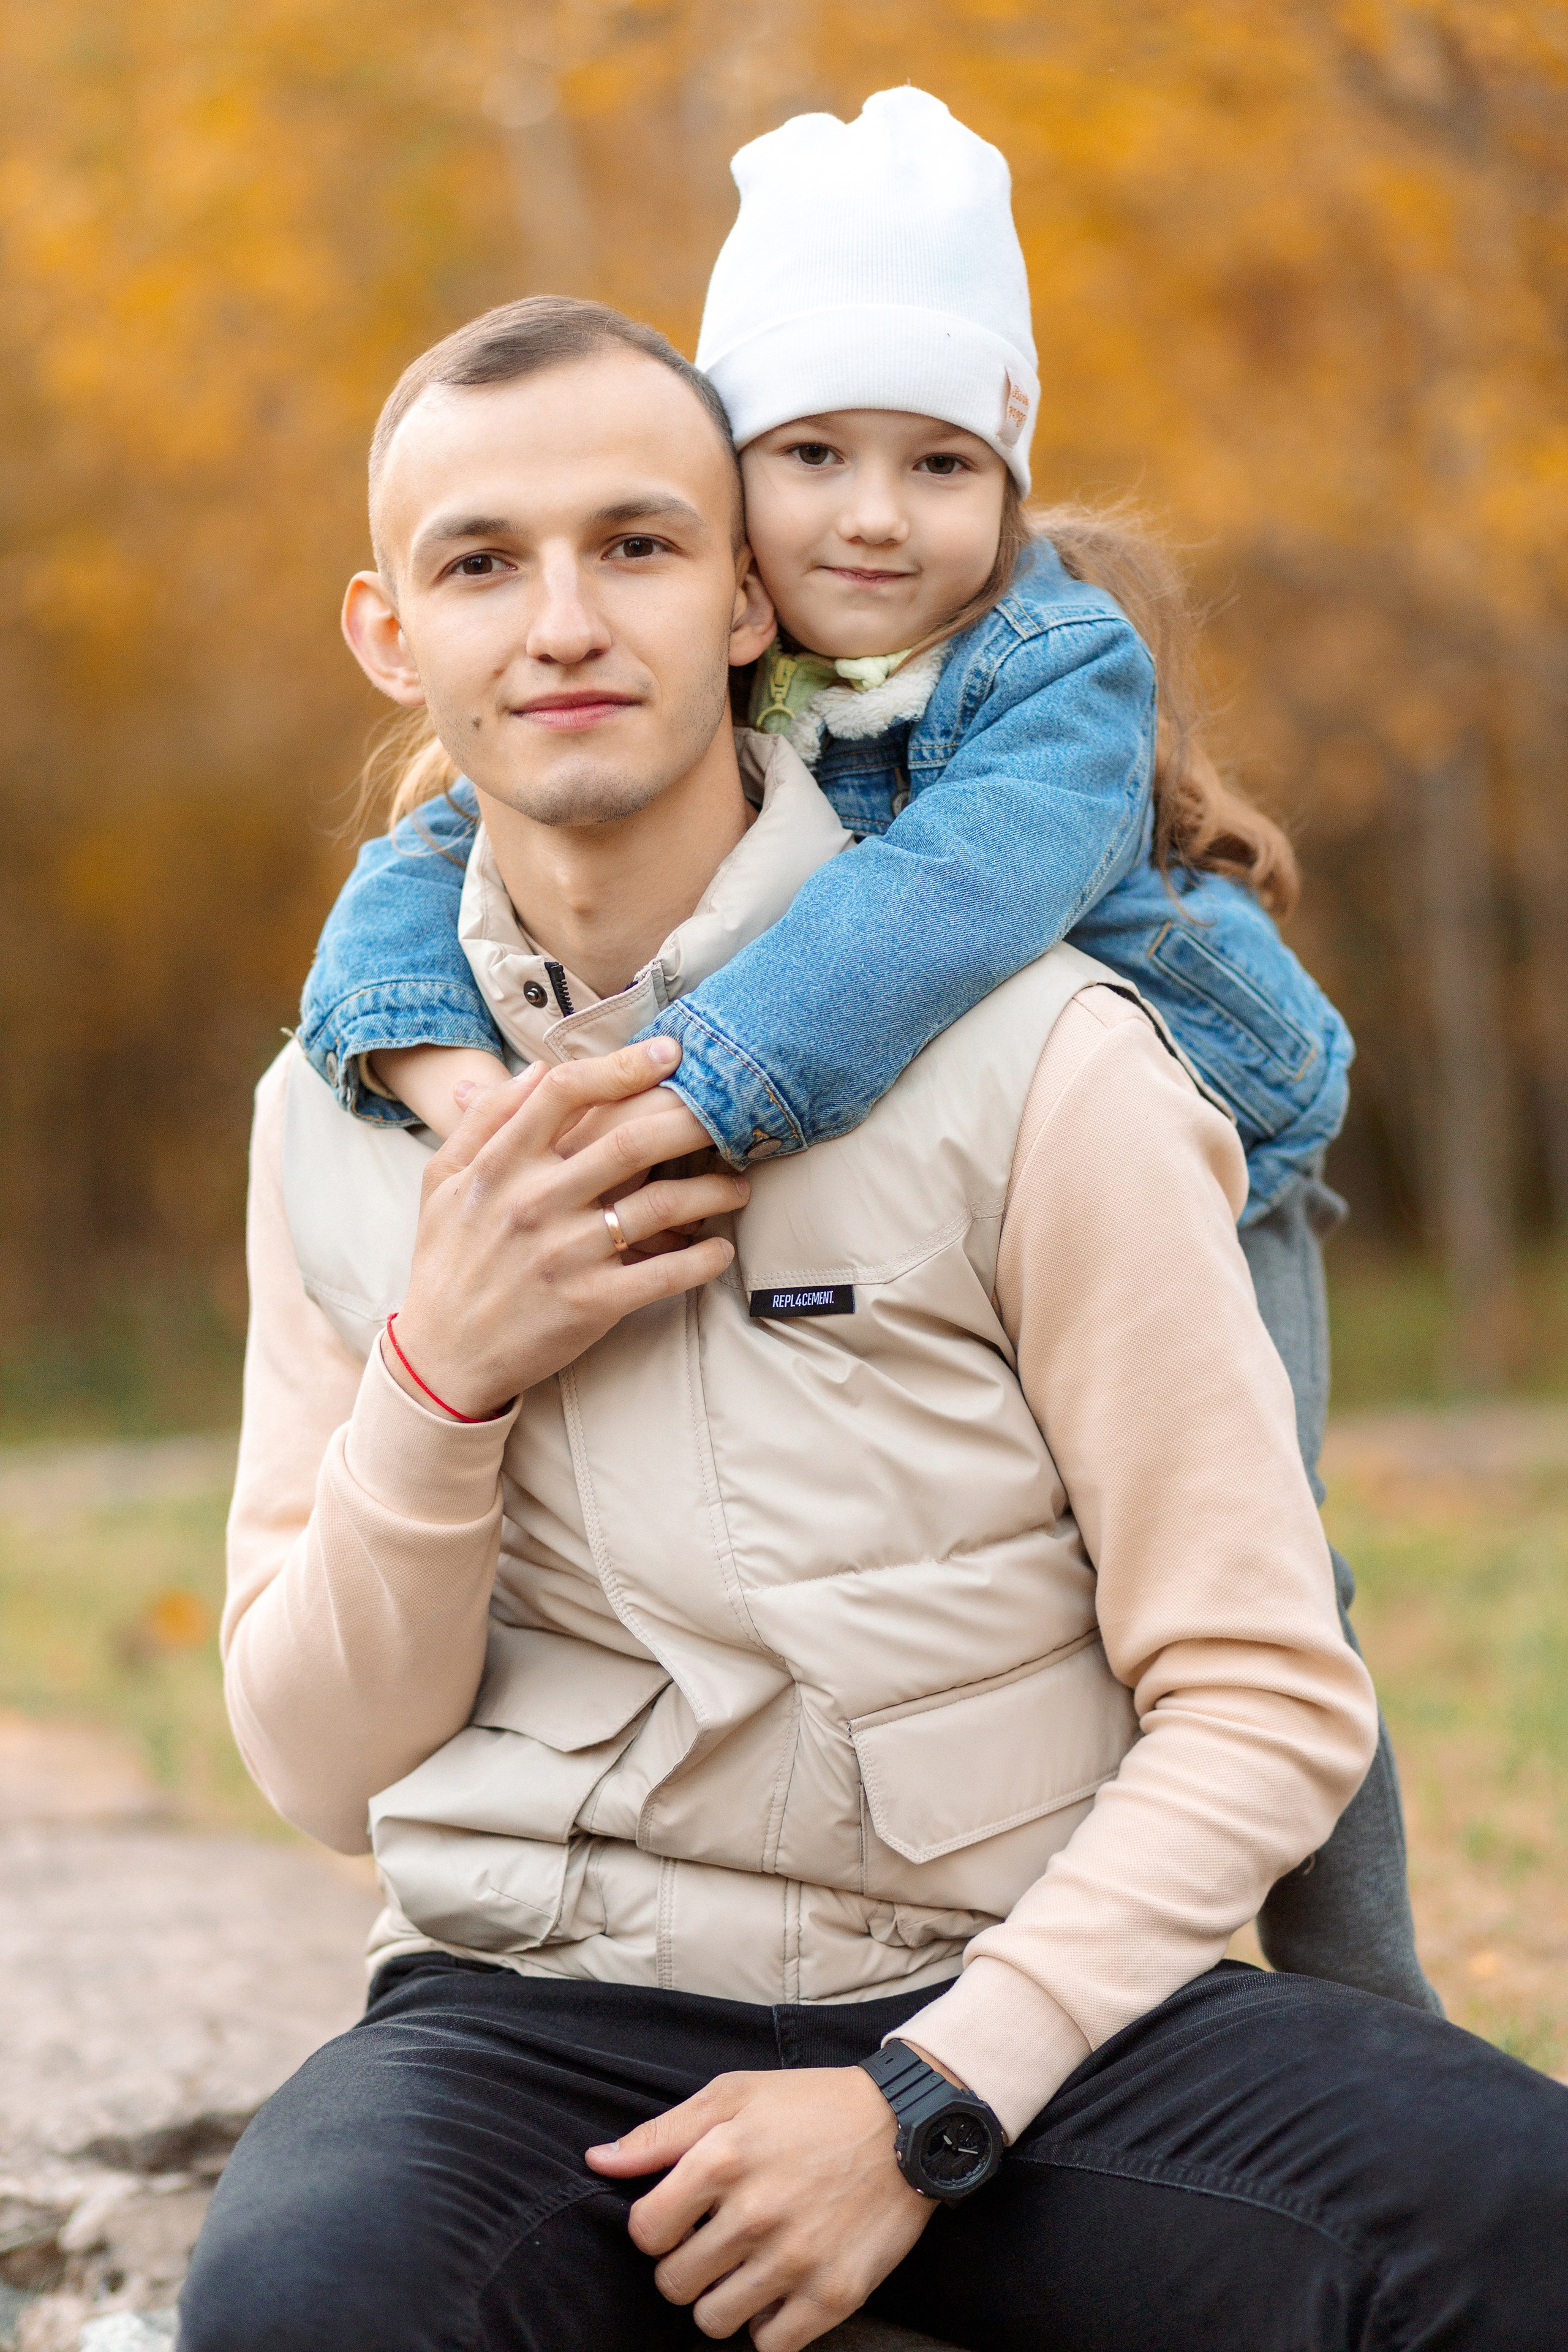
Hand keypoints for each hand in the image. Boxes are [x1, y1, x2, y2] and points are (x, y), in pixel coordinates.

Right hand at [385, 1038, 746, 1418]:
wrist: (443, 1355)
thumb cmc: (447, 1260)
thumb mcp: (443, 1180)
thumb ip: (484, 1119)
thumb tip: (538, 1068)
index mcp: (500, 1166)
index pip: (564, 1093)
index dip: (622, 1066)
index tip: (669, 1053)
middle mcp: (535, 1203)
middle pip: (630, 1142)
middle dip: (691, 1122)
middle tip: (733, 1115)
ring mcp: (566, 1254)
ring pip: (660, 1207)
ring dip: (712, 1191)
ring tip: (739, 1186)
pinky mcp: (590, 1303)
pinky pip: (663, 1274)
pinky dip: (702, 1259)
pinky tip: (722, 1249)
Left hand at [585, 2066, 934, 2349]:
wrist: (907, 2126)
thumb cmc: (812, 2106)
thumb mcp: (735, 2095)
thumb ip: (662, 2134)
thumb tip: (598, 2161)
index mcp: (722, 2159)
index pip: (644, 2233)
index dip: (655, 2229)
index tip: (680, 2219)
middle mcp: (755, 2213)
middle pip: (674, 2284)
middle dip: (685, 2267)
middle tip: (715, 2244)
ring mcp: (795, 2259)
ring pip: (714, 2321)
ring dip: (722, 2298)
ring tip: (748, 2266)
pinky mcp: (834, 2294)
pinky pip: (770, 2344)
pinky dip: (767, 2325)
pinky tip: (780, 2289)